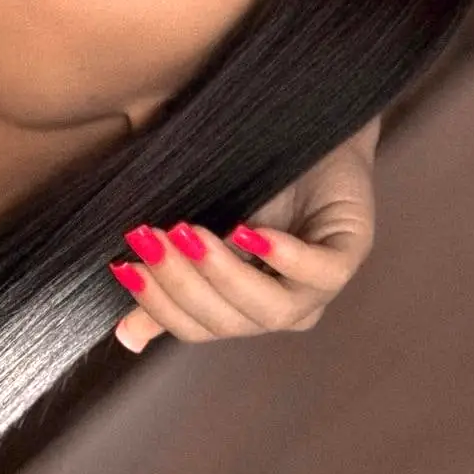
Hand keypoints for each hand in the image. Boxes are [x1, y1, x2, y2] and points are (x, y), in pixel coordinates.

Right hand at [111, 115, 379, 352]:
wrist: (306, 135)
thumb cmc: (252, 184)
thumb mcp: (200, 230)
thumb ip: (168, 278)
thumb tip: (125, 338)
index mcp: (244, 312)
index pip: (196, 328)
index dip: (158, 303)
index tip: (123, 264)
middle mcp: (282, 310)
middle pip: (228, 321)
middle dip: (183, 282)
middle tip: (149, 238)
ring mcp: (319, 288)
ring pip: (272, 309)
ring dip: (225, 273)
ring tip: (188, 232)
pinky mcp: (350, 254)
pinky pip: (321, 273)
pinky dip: (284, 258)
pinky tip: (249, 233)